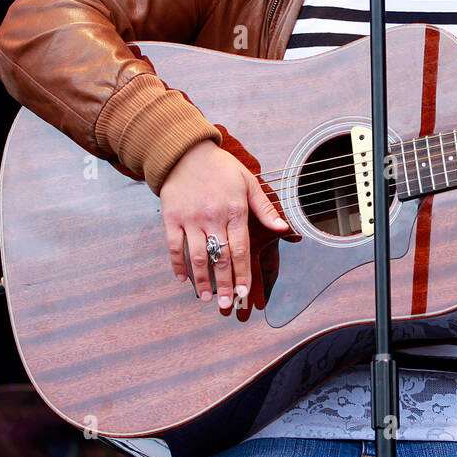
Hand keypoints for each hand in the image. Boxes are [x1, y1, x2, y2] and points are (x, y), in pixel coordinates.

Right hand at [159, 140, 289, 309]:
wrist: (185, 152)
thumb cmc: (221, 168)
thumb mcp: (249, 182)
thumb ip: (264, 208)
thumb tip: (284, 227)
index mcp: (235, 210)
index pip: (241, 249)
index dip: (242, 273)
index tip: (243, 292)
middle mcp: (213, 217)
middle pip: (219, 257)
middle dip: (224, 283)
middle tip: (225, 304)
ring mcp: (190, 218)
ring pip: (196, 256)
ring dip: (201, 279)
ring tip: (206, 297)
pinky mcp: (171, 218)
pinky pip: (173, 246)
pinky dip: (177, 265)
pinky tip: (181, 280)